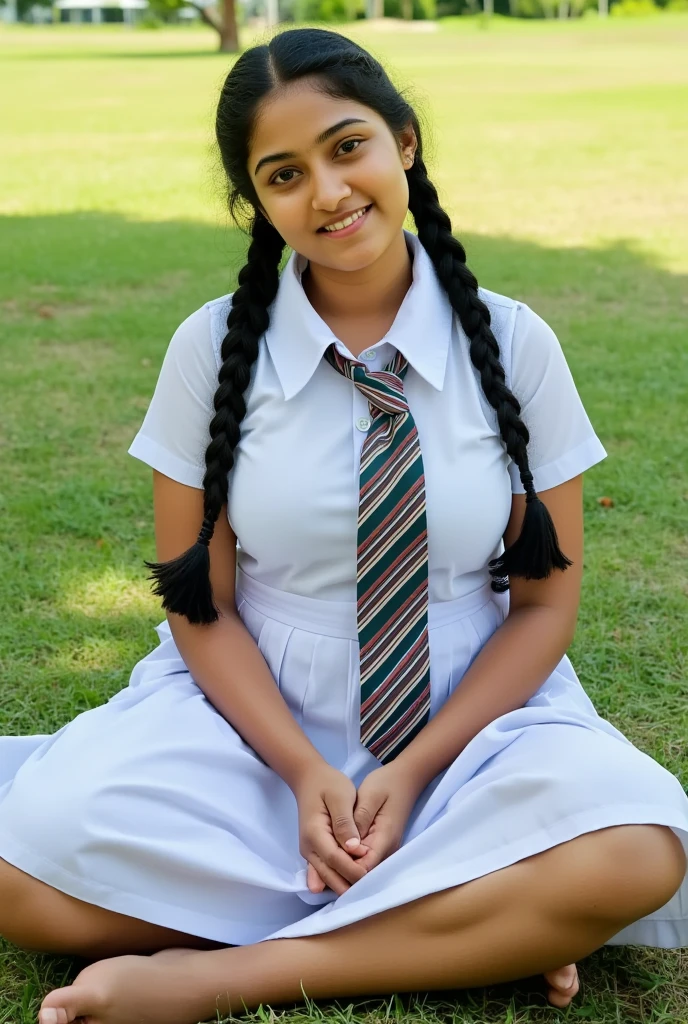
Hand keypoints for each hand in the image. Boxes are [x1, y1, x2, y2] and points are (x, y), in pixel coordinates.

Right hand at [293, 763, 371, 896]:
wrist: (309, 779)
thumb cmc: (328, 784)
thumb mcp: (341, 796)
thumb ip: (345, 823)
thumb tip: (353, 848)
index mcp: (315, 834)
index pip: (335, 859)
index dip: (353, 868)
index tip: (371, 872)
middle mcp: (308, 848)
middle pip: (329, 875)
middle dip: (349, 883)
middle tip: (371, 889)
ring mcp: (309, 852)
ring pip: (326, 878)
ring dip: (343, 885)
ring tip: (364, 892)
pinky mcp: (314, 852)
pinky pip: (323, 873)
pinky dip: (335, 881)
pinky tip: (348, 888)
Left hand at [305, 762, 425, 892]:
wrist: (404, 779)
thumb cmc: (386, 784)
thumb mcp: (370, 795)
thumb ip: (358, 820)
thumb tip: (348, 846)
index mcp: (385, 838)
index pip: (365, 867)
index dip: (345, 870)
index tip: (324, 863)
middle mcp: (387, 850)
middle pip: (363, 874)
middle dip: (342, 873)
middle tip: (318, 869)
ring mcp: (385, 849)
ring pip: (363, 869)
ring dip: (344, 868)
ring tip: (321, 864)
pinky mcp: (380, 845)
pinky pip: (364, 860)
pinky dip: (349, 860)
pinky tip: (333, 855)